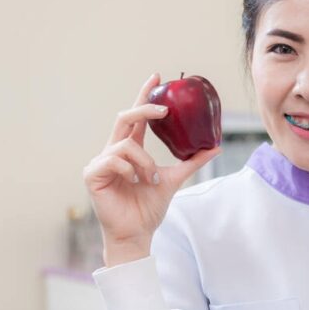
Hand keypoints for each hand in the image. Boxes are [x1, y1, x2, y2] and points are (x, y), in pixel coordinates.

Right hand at [82, 73, 221, 265]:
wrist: (137, 233)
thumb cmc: (149, 208)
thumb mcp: (174, 179)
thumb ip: (192, 161)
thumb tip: (216, 146)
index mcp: (131, 150)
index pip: (137, 117)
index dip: (144, 95)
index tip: (157, 76)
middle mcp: (114, 151)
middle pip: (125, 118)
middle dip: (144, 108)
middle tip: (165, 109)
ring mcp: (101, 161)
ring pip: (127, 144)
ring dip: (145, 161)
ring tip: (151, 179)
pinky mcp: (92, 173)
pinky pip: (114, 159)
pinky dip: (131, 169)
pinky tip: (135, 182)